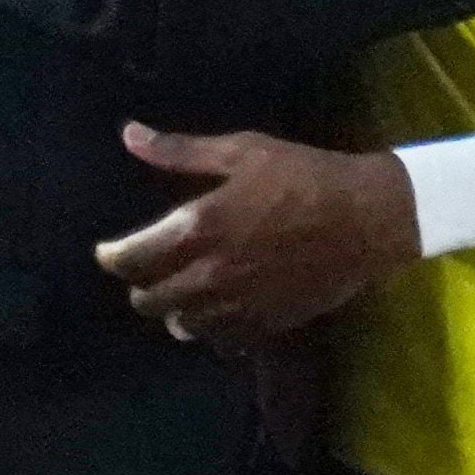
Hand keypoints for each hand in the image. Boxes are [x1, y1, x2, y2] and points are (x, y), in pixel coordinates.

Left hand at [92, 125, 414, 347]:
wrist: (368, 217)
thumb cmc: (303, 176)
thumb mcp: (241, 151)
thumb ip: (179, 151)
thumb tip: (129, 135)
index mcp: (200, 227)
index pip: (132, 258)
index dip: (111, 257)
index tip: (107, 253)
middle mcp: (211, 274)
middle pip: (150, 300)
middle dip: (138, 287)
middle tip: (144, 273)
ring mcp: (239, 304)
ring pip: (181, 325)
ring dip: (171, 311)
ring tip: (177, 294)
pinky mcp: (267, 323)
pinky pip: (221, 339)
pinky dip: (209, 328)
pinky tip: (214, 311)